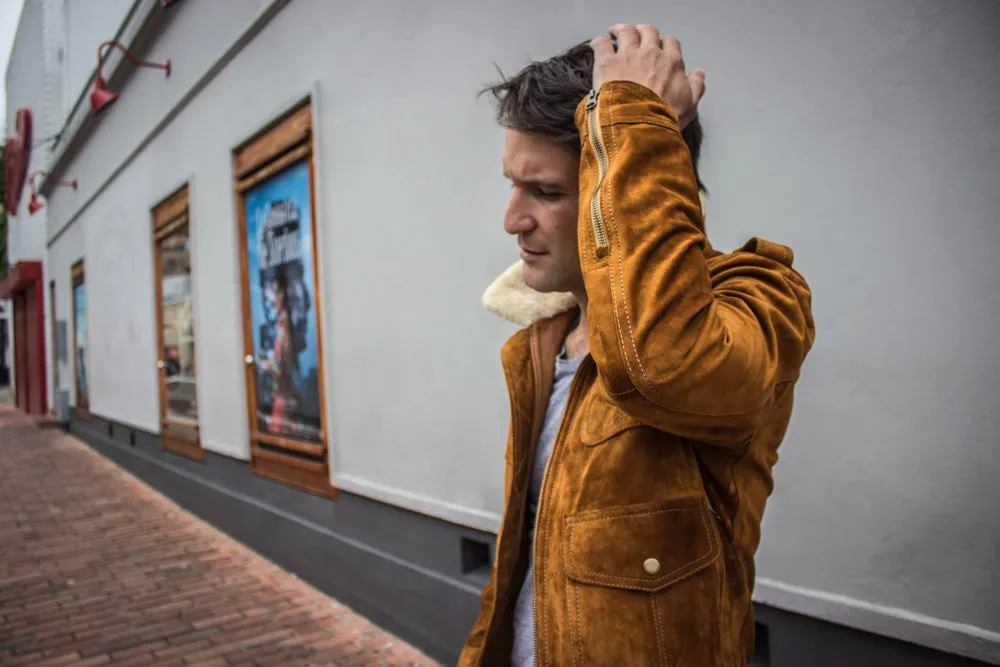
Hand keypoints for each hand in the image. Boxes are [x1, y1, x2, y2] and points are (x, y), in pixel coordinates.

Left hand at [591, 24, 705, 127]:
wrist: (640, 125)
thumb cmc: (665, 118)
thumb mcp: (690, 105)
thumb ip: (696, 87)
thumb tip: (699, 74)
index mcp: (671, 62)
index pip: (670, 43)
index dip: (664, 44)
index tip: (659, 49)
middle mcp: (650, 53)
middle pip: (648, 31)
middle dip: (643, 32)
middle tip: (637, 36)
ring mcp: (627, 56)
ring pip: (626, 31)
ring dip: (621, 30)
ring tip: (616, 32)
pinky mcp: (607, 63)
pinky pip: (601, 44)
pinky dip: (599, 42)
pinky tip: (598, 44)